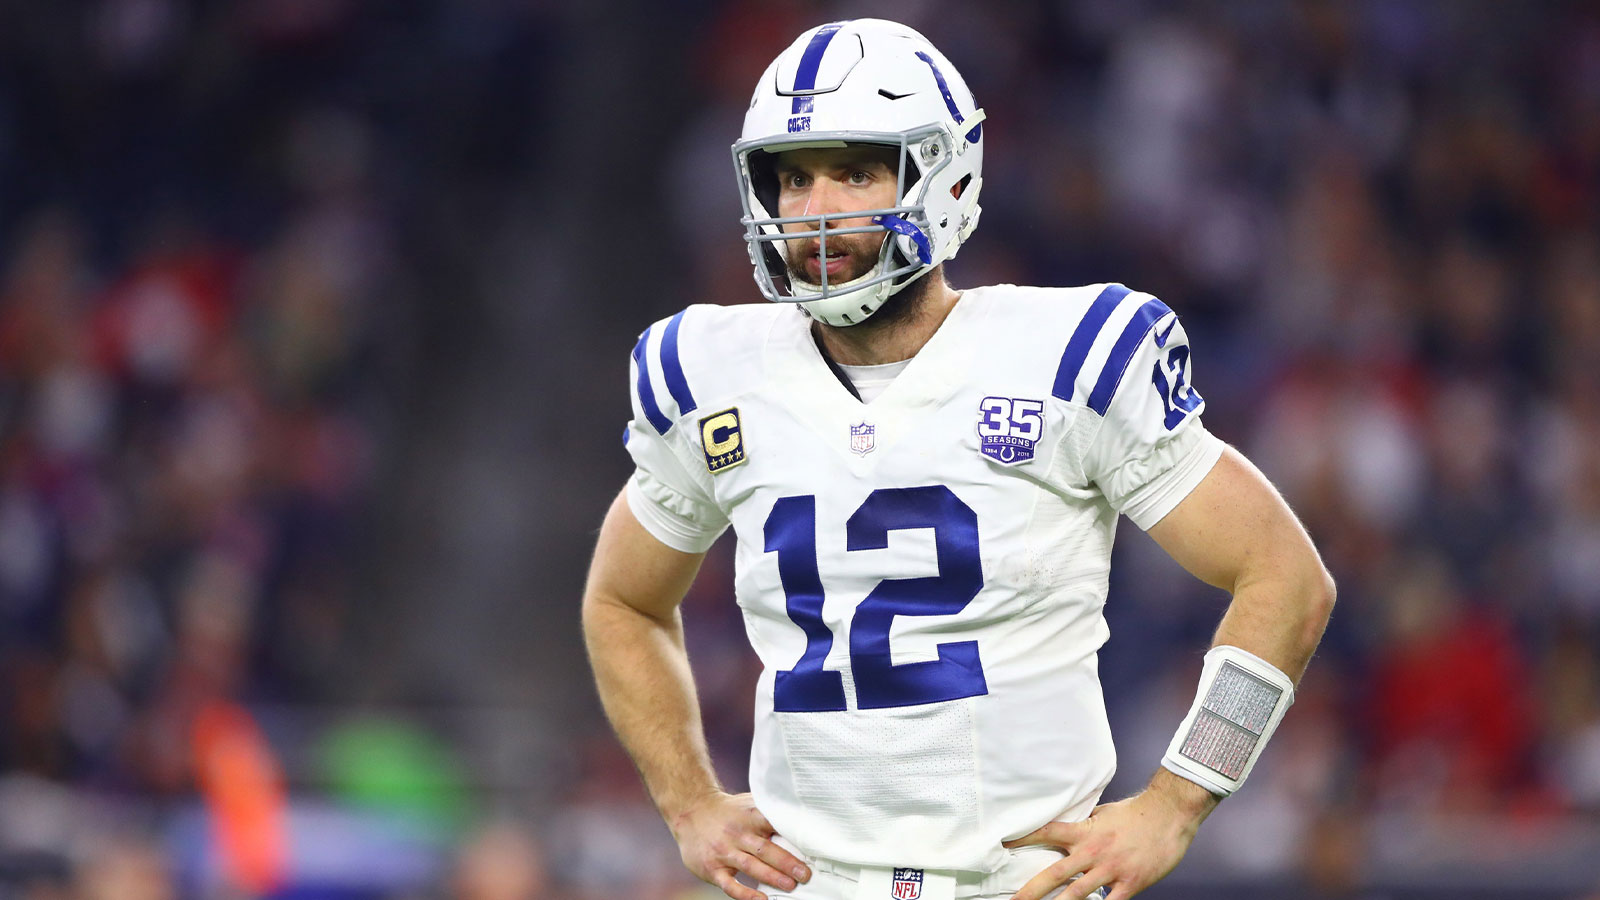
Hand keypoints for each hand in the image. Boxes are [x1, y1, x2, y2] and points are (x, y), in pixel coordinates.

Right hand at [668, 791, 811, 899]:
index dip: (791, 834)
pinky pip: (730, 885)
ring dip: (772, 877)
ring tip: (791, 886)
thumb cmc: (727, 810)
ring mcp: (723, 852)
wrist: (690, 812)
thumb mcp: (748, 803)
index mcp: (749, 817)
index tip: (809, 845)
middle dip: (787, 862)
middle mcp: (737, 834)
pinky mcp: (712, 869)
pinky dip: (746, 894)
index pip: (773, 824)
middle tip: (805, 874)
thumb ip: (770, 811)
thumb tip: (801, 816)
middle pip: (765, 849)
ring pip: (751, 866)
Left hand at [1002, 772, 1217, 899]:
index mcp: (1085, 832)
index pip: (1047, 833)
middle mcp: (1093, 851)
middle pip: (1055, 874)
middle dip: (1031, 891)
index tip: (1004, 846)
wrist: (1170, 813)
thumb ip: (1087, 823)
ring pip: (1077, 894)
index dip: (1024, 839)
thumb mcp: (1105, 813)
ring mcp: (1111, 869)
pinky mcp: (1130, 883)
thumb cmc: (1138, 812)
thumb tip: (1073, 825)